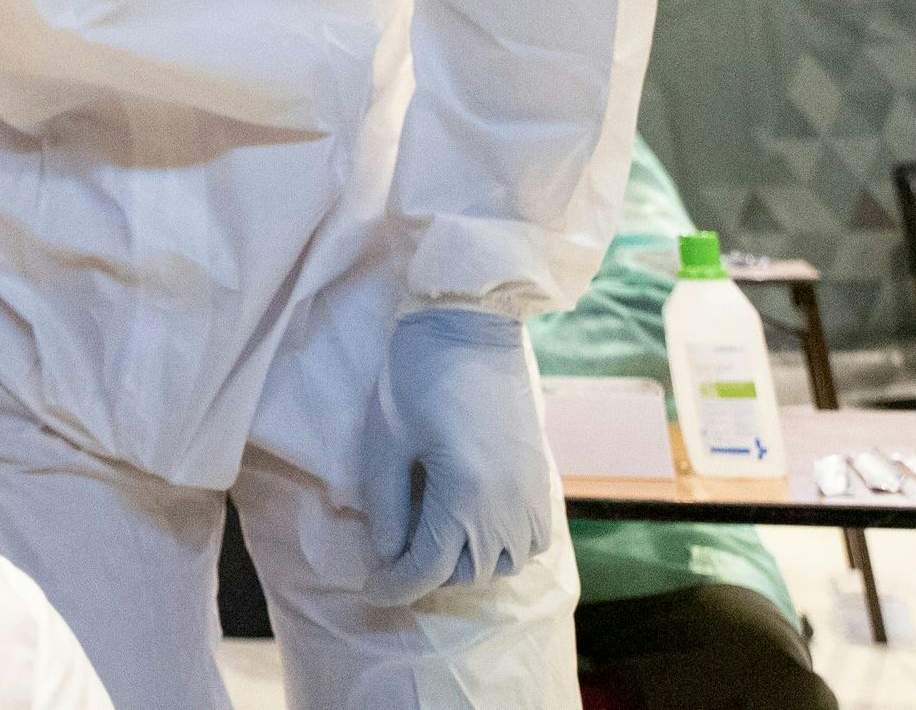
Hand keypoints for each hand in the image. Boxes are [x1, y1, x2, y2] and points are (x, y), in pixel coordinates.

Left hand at [362, 307, 557, 606]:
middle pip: (468, 572)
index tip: (372, 588)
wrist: (471, 326)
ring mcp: (531, 493)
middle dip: (429, 573)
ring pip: (505, 562)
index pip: (428, 568)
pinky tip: (477, 525)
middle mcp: (506, 505)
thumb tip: (389, 554)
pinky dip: (506, 547)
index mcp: (464, 497)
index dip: (396, 586)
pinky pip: (533, 539)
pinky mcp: (543, 477)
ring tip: (435, 540)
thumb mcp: (386, 442)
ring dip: (469, 563)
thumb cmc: (418, 376)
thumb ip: (388, 507)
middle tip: (397, 557)